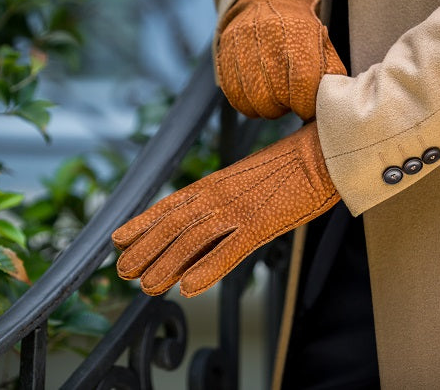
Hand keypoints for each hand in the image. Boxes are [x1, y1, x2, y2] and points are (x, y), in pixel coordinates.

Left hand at [112, 121, 339, 296]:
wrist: (321, 151)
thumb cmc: (286, 166)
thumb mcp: (246, 179)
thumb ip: (223, 200)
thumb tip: (205, 224)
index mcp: (214, 183)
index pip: (169, 206)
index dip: (141, 224)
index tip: (119, 239)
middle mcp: (218, 195)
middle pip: (172, 226)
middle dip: (145, 249)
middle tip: (123, 271)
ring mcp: (238, 210)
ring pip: (191, 240)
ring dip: (166, 265)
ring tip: (147, 286)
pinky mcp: (262, 223)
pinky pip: (229, 251)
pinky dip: (207, 269)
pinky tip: (188, 288)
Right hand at [215, 0, 345, 119]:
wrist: (267, 0)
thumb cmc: (301, 30)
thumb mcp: (323, 44)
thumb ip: (329, 74)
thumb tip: (328, 104)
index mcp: (297, 34)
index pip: (301, 83)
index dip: (305, 105)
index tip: (307, 109)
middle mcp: (267, 38)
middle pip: (274, 98)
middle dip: (285, 107)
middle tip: (290, 101)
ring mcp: (241, 47)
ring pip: (253, 102)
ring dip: (266, 108)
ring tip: (275, 98)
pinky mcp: (224, 56)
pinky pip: (235, 97)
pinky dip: (248, 104)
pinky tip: (258, 95)